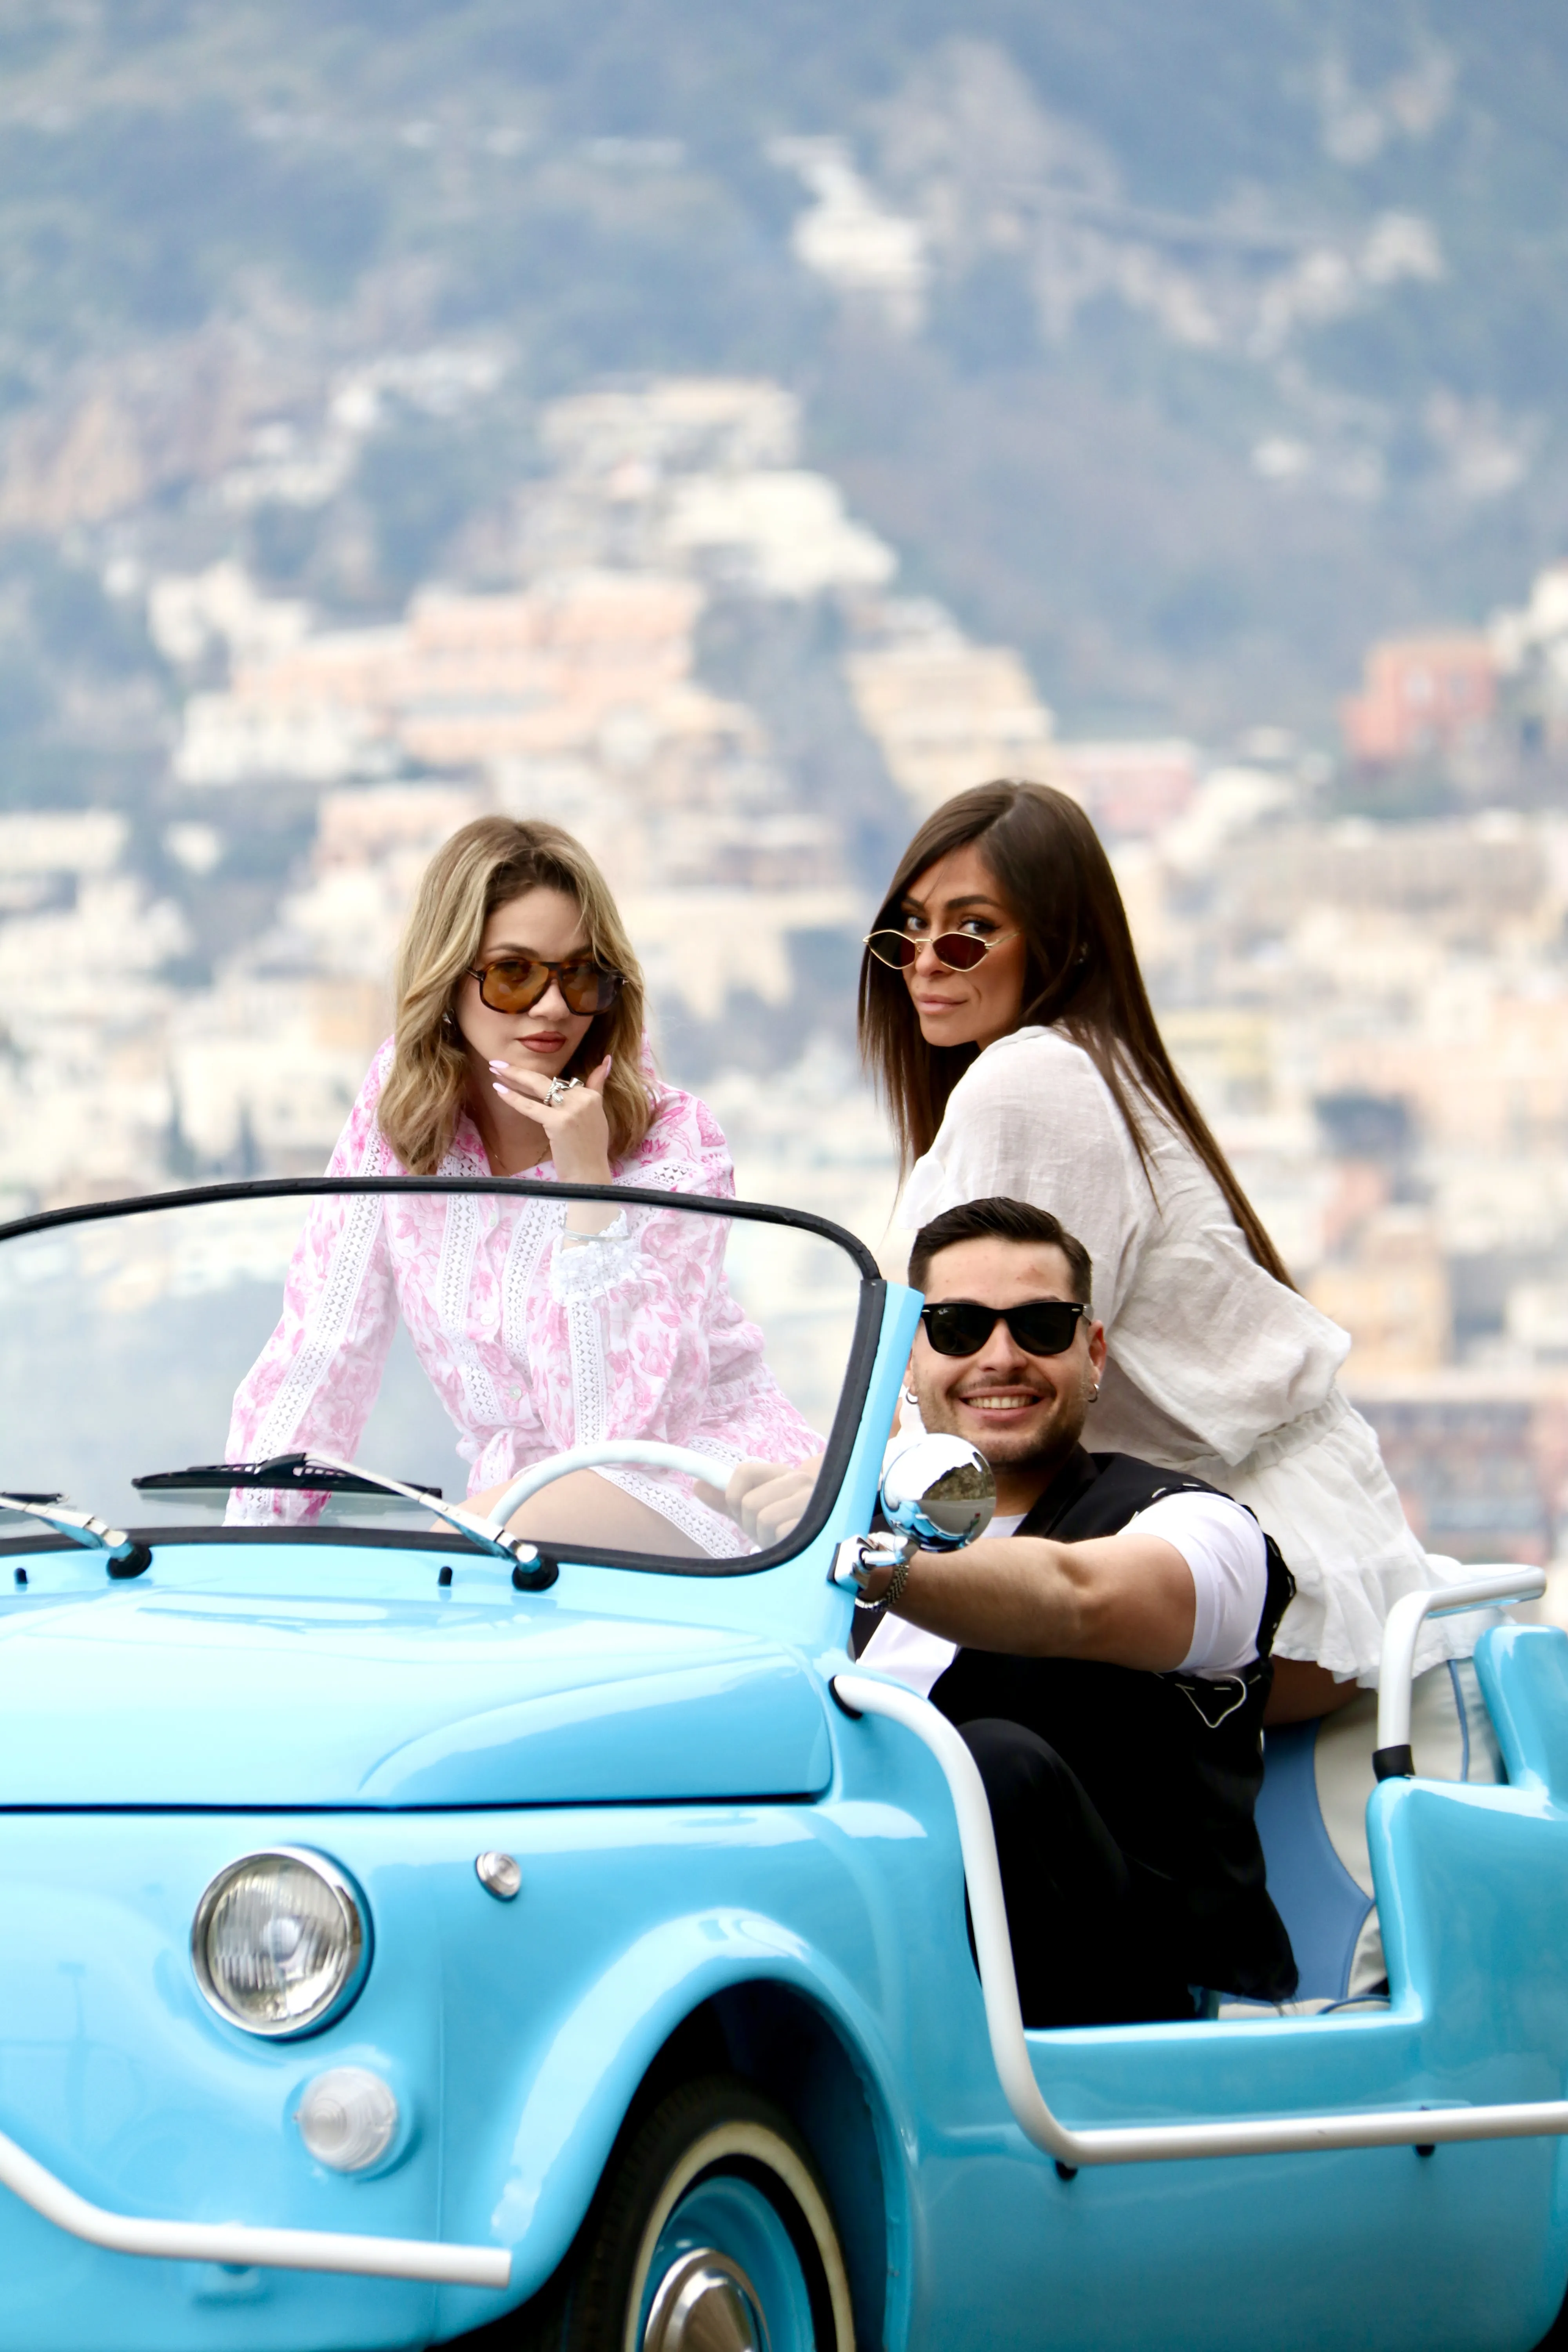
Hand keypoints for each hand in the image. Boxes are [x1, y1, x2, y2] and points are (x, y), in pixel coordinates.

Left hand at [491, 1054, 613, 1184]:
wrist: (589, 1175)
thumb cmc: (590, 1150)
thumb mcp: (598, 1115)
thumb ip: (597, 1087)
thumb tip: (606, 1060)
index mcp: (592, 1096)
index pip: (561, 1081)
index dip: (537, 1075)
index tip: (518, 1068)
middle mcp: (583, 1098)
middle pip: (546, 1079)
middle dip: (519, 1070)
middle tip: (497, 1062)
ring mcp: (571, 1109)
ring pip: (537, 1087)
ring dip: (512, 1076)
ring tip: (494, 1069)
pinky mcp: (558, 1122)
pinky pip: (530, 1106)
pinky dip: (513, 1098)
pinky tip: (499, 1089)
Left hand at [695, 1457, 821, 1546]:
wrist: (828, 1534)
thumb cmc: (786, 1520)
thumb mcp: (756, 1508)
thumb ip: (727, 1499)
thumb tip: (697, 1485)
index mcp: (780, 1473)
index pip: (742, 1472)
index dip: (733, 1497)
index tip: (742, 1512)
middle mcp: (798, 1480)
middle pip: (749, 1502)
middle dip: (750, 1524)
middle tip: (766, 1531)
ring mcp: (810, 1500)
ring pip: (764, 1518)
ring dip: (765, 1537)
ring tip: (779, 1538)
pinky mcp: (819, 1522)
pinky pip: (781, 1532)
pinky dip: (779, 1543)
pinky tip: (790, 1544)